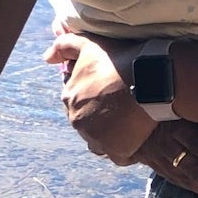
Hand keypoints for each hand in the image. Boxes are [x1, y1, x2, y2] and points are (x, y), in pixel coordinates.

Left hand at [46, 31, 154, 161]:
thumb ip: (63, 46)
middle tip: (121, 100)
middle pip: (88, 119)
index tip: (110, 86)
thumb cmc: (118, 60)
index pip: (78, 98)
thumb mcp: (88, 44)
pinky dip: (124, 146)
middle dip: (101, 112)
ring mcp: (97, 139)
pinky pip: (117, 154)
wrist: (150, 79)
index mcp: (69, 98)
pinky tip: (135, 132)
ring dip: (110, 131)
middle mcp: (77, 122)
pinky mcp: (117, 151)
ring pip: (100, 138)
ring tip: (128, 117)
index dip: (94, 92)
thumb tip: (47, 58)